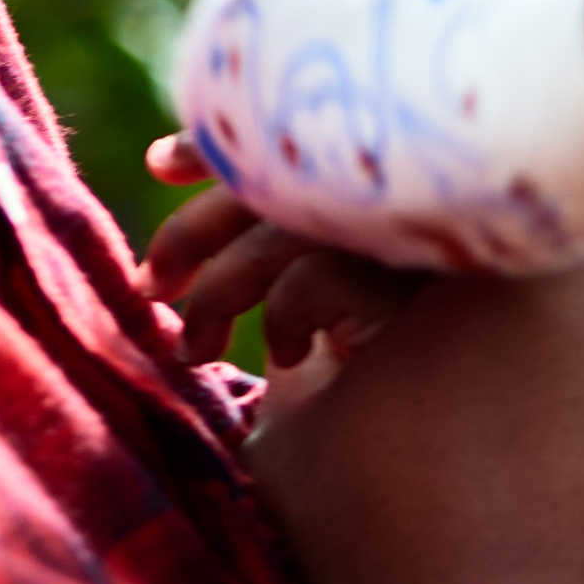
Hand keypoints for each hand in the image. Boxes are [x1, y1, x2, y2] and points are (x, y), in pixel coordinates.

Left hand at [138, 138, 418, 374]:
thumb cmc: (369, 369)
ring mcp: (403, 237)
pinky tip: (287, 355)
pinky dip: (281, 320)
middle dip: (191, 235)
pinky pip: (313, 280)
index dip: (215, 146)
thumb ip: (264, 240)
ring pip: (276, 238)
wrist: (431, 439)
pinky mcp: (408, 284)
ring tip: (196, 350)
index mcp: (363, 191)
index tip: (159, 169)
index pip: (278, 143)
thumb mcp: (305, 292)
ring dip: (216, 297)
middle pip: (266, 183)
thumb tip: (166, 190)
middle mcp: (387, 201)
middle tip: (152, 288)